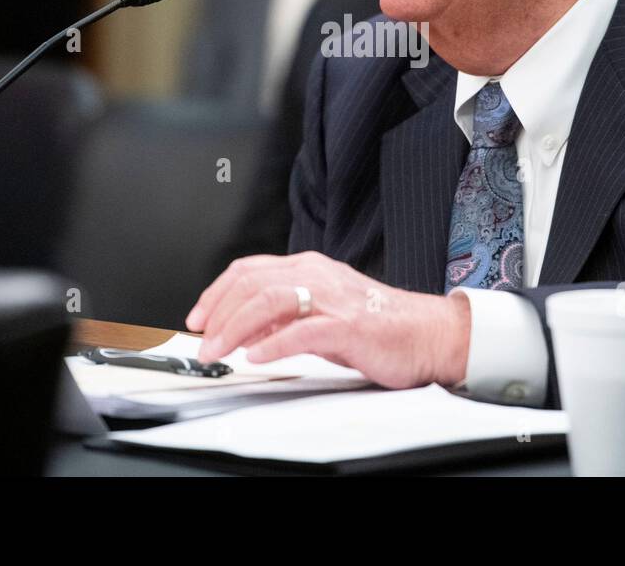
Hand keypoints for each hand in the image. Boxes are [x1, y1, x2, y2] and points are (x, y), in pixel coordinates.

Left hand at [184, 251, 470, 389]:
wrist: (427, 333)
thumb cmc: (378, 325)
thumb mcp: (321, 314)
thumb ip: (285, 315)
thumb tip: (244, 327)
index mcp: (310, 268)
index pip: (249, 270)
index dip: (216, 293)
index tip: (197, 317)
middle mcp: (318, 276)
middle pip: (253, 283)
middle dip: (218, 312)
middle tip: (200, 341)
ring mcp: (333, 299)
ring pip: (270, 301)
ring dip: (235, 327)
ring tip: (217, 350)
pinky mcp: (349, 326)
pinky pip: (302, 331)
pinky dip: (273, 343)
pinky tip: (255, 356)